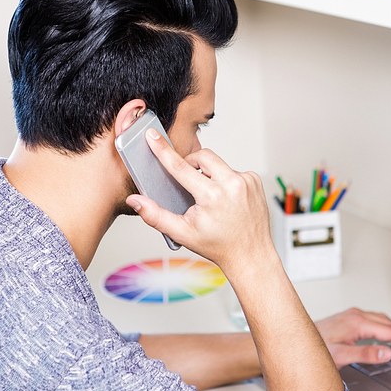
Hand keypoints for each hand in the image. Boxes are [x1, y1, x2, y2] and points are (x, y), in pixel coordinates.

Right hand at [126, 129, 274, 273]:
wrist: (250, 254)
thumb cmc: (217, 245)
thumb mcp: (182, 233)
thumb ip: (155, 215)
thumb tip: (135, 201)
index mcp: (212, 196)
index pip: (180, 166)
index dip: (163, 150)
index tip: (153, 136)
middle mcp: (232, 184)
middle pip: (202, 156)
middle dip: (191, 164)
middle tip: (188, 182)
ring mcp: (246, 181)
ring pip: (218, 163)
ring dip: (210, 174)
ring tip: (211, 198)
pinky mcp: (255, 180)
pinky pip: (233, 171)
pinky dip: (225, 180)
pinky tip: (227, 199)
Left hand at [315, 307, 390, 368]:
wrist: (296, 341)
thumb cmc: (315, 350)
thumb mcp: (341, 356)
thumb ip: (365, 354)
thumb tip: (388, 353)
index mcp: (357, 323)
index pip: (390, 331)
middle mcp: (355, 315)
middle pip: (388, 324)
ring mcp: (351, 315)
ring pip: (382, 320)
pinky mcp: (348, 318)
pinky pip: (374, 320)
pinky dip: (385, 329)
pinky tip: (386, 337)